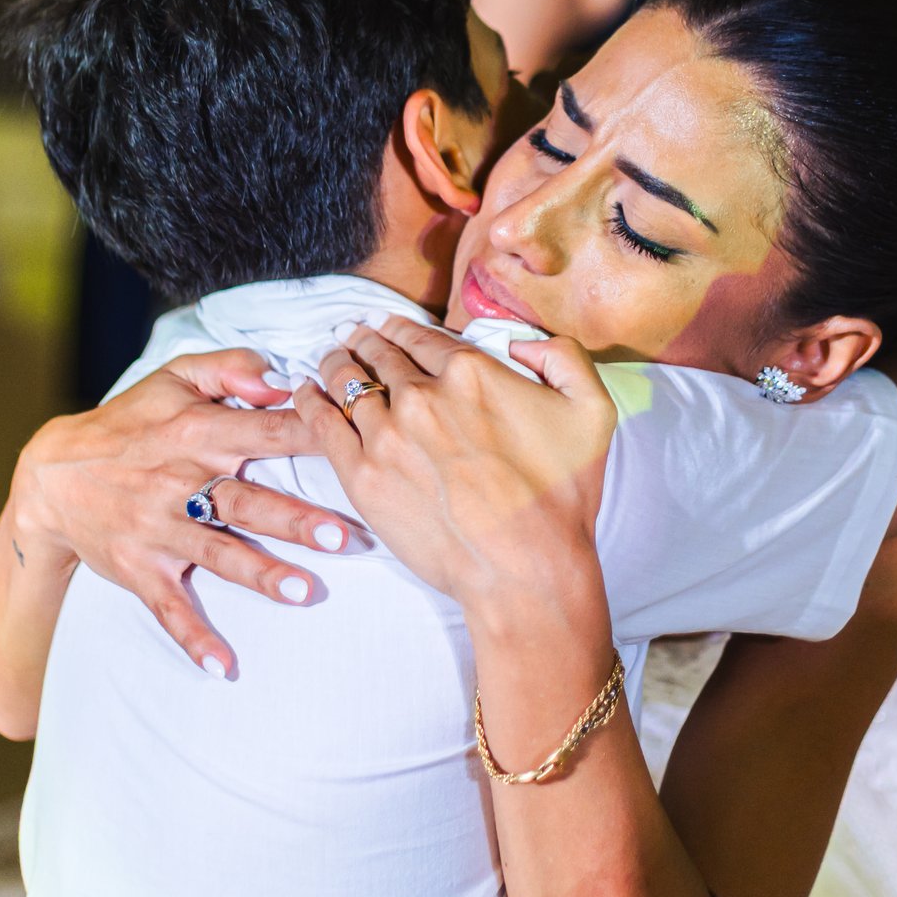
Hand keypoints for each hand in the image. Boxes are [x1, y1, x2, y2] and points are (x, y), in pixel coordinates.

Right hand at [12, 350, 352, 675]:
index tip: (356, 446)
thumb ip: (232, 369)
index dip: (311, 436)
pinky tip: (224, 667)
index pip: (267, 432)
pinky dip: (194, 640)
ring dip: (260, 574)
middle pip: (247, 501)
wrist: (53, 476)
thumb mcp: (175, 377)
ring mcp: (159, 531)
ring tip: (305, 592)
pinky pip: (169, 609)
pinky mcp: (140, 570)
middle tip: (346, 536)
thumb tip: (284, 379)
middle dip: (296, 519)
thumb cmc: (130, 421)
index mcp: (199, 432)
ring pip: (217, 553)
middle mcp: (181, 483)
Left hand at [295, 316, 615, 611]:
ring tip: (330, 360)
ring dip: (337, 364)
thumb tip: (520, 340)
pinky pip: (322, 422)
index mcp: (472, 372)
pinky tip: (303, 390)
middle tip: (354, 338)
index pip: (422, 336)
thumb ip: (564, 355)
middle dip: (366, 341)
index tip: (389, 327)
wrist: (525, 569)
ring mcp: (387, 434)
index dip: (402, 328)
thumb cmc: (561, 497)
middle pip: (381, 354)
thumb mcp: (592, 409)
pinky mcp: (363, 475)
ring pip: (347, 382)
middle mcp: (423, 395)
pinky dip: (308, 399)